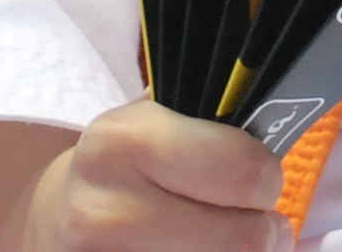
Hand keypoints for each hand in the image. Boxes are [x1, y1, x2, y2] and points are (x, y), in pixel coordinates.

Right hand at [0, 101, 288, 251]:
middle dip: (259, 229)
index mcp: (125, 139)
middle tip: (248, 218)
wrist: (57, 215)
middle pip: (241, 240)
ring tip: (221, 238)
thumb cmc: (130, 162)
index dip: (265, 179)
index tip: (257, 179)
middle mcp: (102, 208)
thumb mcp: (160, 119)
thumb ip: (215, 114)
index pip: (245, 172)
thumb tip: (284, 103)